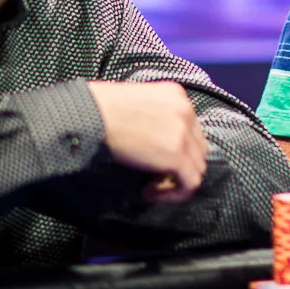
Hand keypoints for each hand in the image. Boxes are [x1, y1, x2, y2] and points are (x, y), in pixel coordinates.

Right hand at [87, 81, 207, 203]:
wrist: (92, 112)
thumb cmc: (100, 107)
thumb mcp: (135, 103)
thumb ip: (152, 116)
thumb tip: (151, 140)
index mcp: (176, 95)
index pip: (190, 127)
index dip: (178, 147)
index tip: (156, 160)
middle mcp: (186, 111)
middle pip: (197, 146)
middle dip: (181, 164)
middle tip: (156, 175)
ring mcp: (184, 133)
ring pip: (198, 165)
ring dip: (178, 180)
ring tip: (153, 186)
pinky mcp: (177, 154)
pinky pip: (190, 182)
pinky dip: (176, 193)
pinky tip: (151, 193)